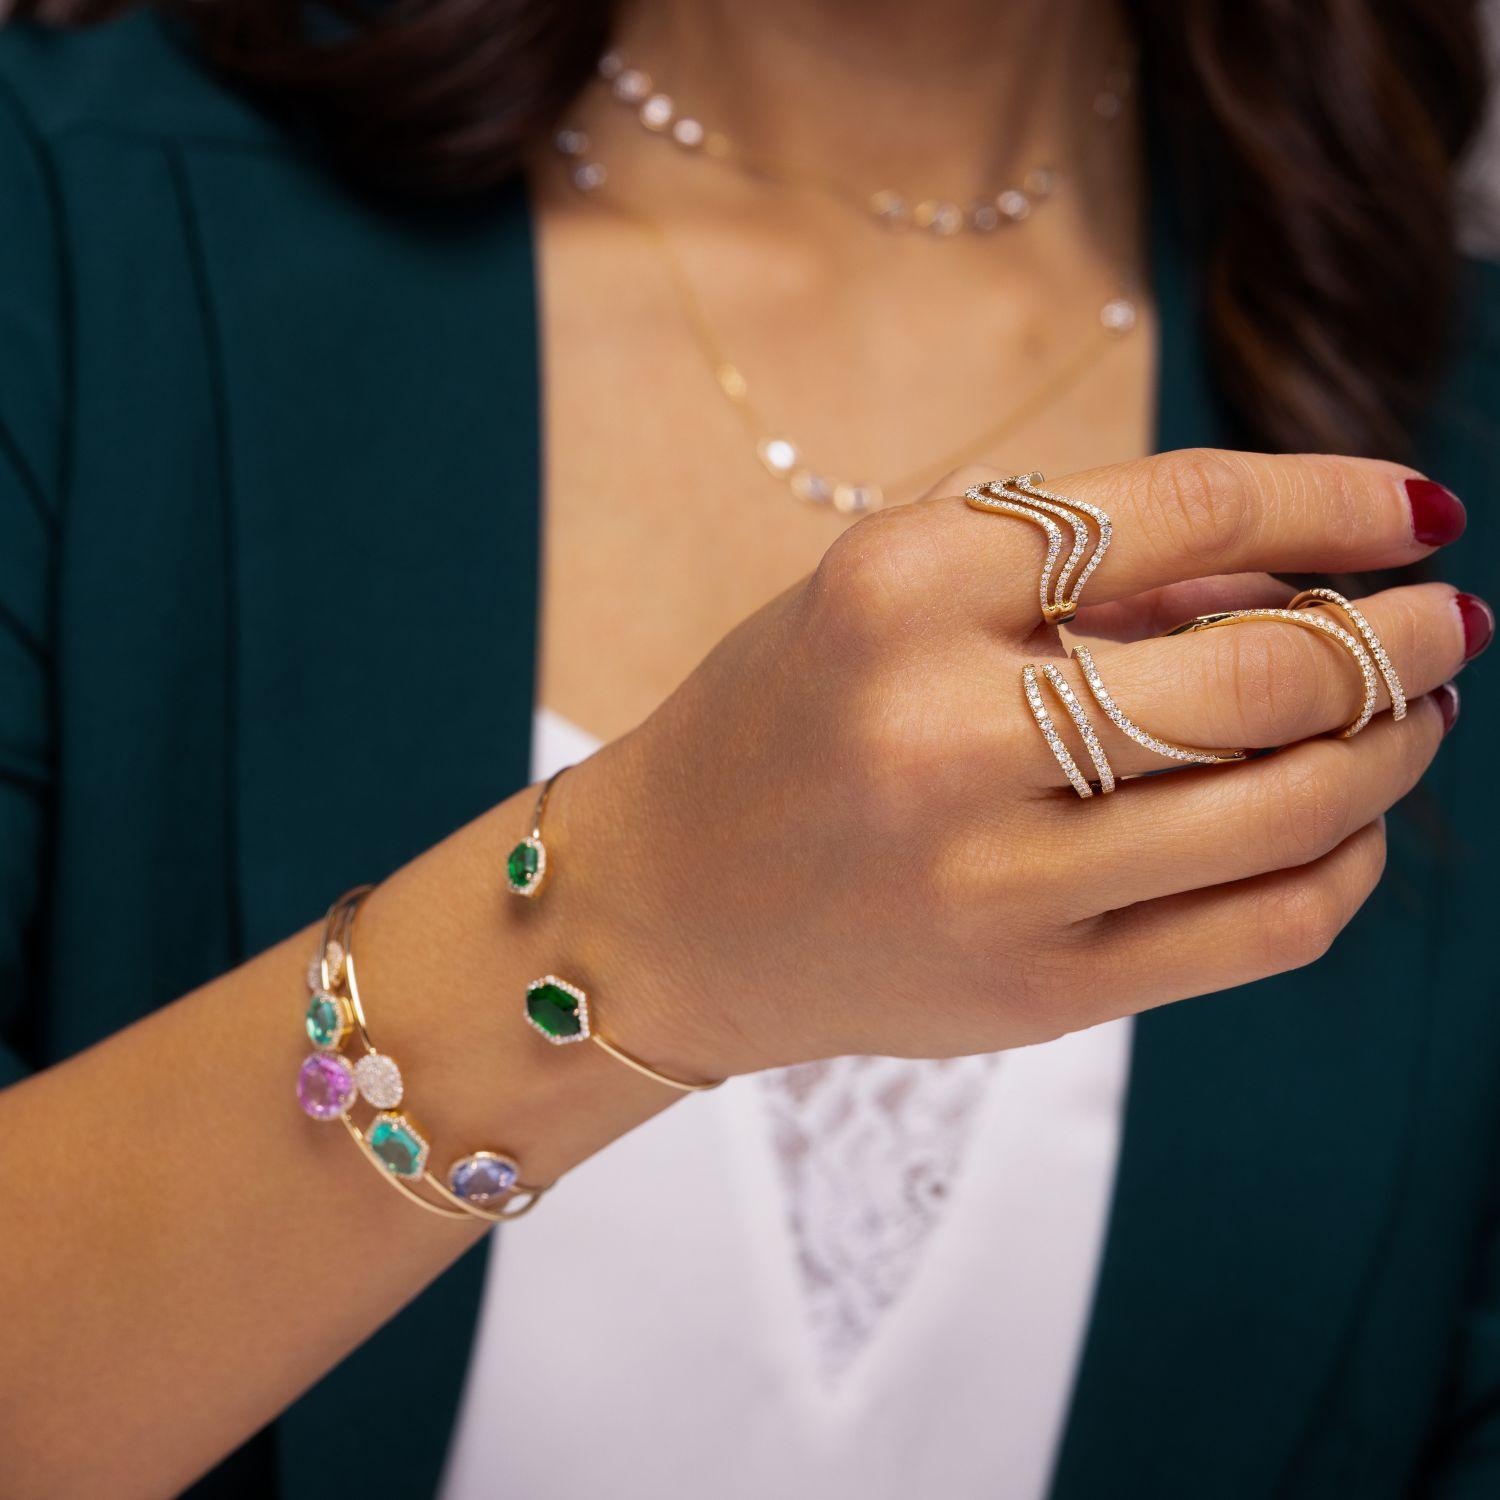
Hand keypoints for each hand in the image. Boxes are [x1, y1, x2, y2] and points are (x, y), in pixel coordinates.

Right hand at [558, 450, 1478, 1076]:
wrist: (665, 905)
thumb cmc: (781, 723)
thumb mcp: (887, 595)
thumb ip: (1078, 574)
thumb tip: (1291, 576)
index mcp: (898, 588)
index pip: (1182, 512)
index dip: (1333, 499)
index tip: (1417, 504)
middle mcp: (945, 732)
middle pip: (1262, 677)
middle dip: (1398, 638)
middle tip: (1448, 620)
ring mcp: (994, 881)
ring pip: (1289, 811)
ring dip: (1393, 747)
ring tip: (1414, 714)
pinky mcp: (1034, 994)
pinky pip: (1263, 931)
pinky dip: (1344, 867)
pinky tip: (1345, 826)